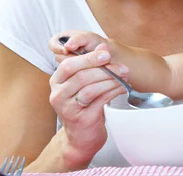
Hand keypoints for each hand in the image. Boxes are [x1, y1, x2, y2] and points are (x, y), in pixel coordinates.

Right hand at [48, 34, 127, 165]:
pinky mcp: (81, 119)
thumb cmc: (83, 105)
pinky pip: (100, 101)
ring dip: (111, 80)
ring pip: (91, 89)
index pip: (69, 64)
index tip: (106, 53)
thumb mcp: (83, 83)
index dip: (88, 57)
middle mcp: (58, 95)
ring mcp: (68, 108)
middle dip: (103, 68)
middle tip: (121, 65)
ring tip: (124, 76)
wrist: (81, 136)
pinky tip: (123, 87)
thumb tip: (103, 45)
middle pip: (81, 76)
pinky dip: (114, 91)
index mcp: (57, 81)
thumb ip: (91, 64)